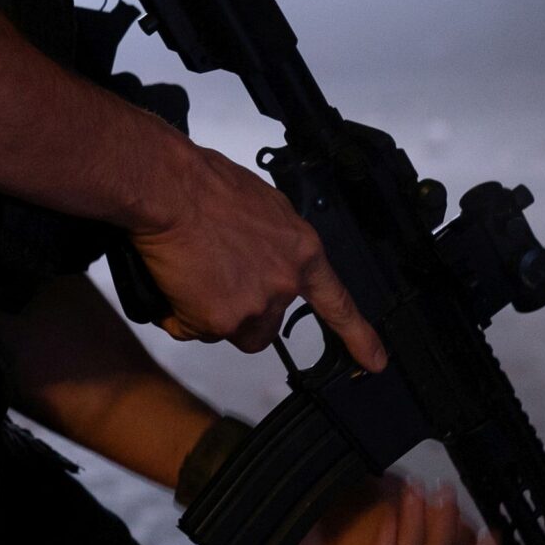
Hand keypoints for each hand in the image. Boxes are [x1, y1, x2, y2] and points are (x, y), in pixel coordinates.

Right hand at [128, 143, 387, 370]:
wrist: (169, 187)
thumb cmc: (203, 183)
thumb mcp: (260, 204)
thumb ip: (272, 241)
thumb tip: (258, 258)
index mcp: (301, 250)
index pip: (337, 303)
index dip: (358, 335)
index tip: (374, 361)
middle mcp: (284, 282)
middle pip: (264, 324)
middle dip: (238, 311)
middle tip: (212, 277)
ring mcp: (255, 305)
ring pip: (227, 329)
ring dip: (207, 313)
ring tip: (188, 271)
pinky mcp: (221, 320)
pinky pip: (192, 330)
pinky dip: (178, 313)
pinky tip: (171, 281)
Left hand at [284, 475, 501, 544]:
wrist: (275, 486)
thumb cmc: (330, 494)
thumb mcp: (390, 496)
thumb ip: (429, 516)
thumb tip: (469, 531)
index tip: (493, 538)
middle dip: (442, 536)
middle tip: (442, 495)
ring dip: (414, 536)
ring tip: (411, 496)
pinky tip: (387, 523)